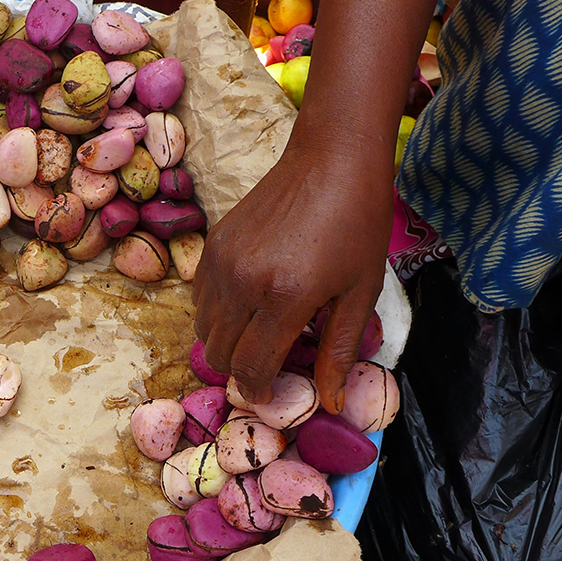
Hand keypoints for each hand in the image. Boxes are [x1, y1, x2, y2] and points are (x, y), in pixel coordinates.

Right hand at [192, 141, 392, 412]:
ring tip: (261, 333)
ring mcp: (222, 261)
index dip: (260, 390)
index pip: (251, 367)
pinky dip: (218, 313)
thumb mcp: (361, 292)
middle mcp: (244, 282)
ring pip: (204, 329)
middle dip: (242, 370)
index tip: (274, 393)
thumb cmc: (359, 222)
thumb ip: (340, 351)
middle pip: (220, 354)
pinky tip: (250, 303)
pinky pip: (200, 298)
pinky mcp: (213, 244)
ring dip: (228, 342)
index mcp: (285, 297)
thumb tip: (330, 402)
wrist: (332, 158)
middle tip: (270, 365)